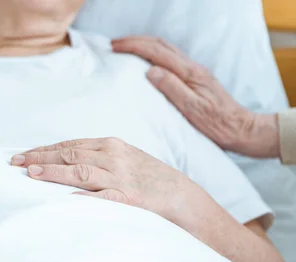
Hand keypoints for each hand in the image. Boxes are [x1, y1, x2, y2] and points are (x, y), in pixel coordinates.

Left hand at [12, 137, 205, 224]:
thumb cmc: (147, 178)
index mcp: (110, 145)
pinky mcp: (130, 199)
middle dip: (40, 158)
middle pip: (70, 154)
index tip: (22, 156)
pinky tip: (66, 197)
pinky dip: (84, 196)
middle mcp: (113, 157)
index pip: (69, 144)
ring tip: (32, 174)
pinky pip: (103, 197)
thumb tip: (62, 162)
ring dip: (54, 171)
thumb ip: (96, 158)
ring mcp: (121, 177)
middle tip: (15, 163)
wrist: (181, 196)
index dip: (43, 150)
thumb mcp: (122, 159)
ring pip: (81, 171)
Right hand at [112, 36, 279, 158]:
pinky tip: (147, 60)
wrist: (240, 128)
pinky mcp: (195, 78)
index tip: (115, 47)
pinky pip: (171, 57)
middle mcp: (192, 67)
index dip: (134, 46)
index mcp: (189, 73)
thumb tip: (151, 70)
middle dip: (136, 41)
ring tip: (126, 47)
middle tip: (114, 43)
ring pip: (166, 49)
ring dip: (144, 44)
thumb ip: (172, 88)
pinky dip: (154, 53)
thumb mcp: (192, 109)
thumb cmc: (216, 124)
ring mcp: (195, 71)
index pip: (157, 52)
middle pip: (161, 45)